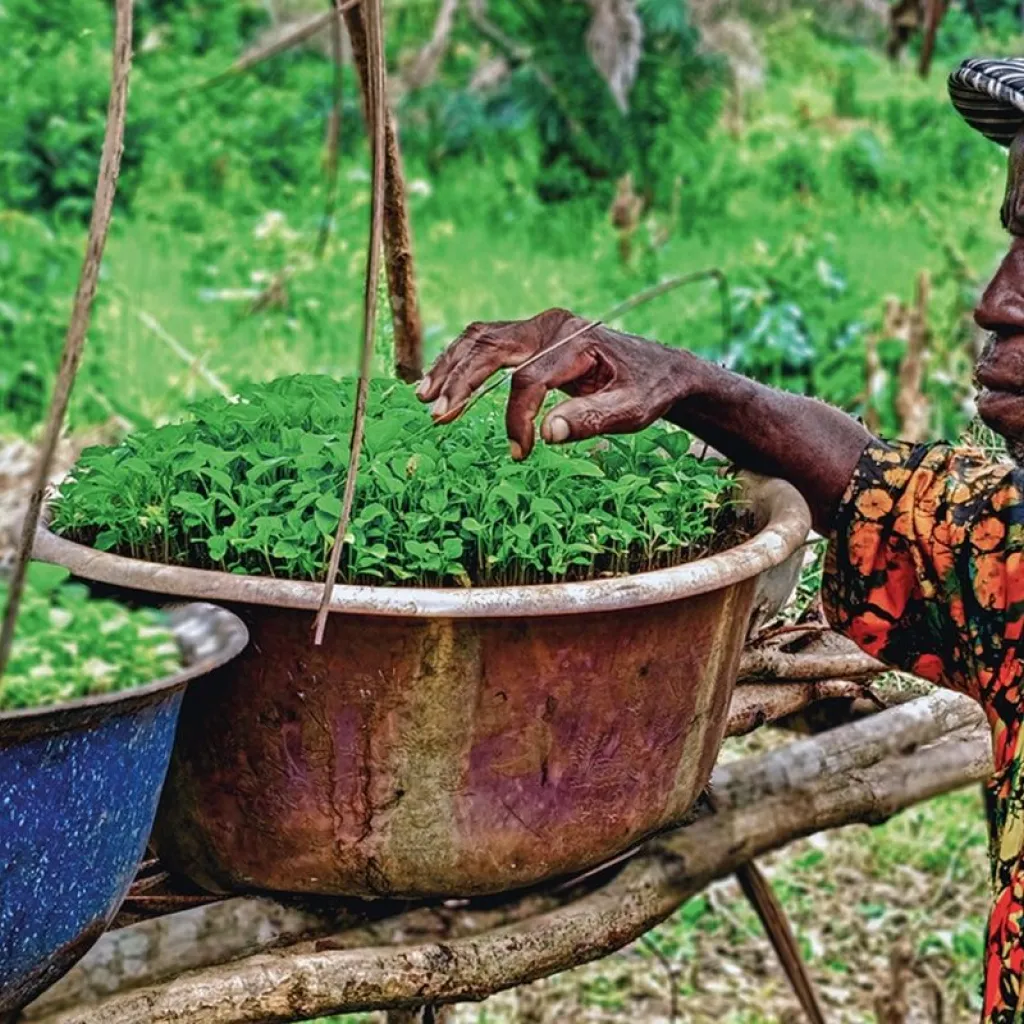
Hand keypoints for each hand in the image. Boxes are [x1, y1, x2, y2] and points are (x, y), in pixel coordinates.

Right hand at [415, 308, 689, 459]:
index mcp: (576, 339)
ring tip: (425, 397)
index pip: (529, 379)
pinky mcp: (532, 335)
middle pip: (491, 347)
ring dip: (451, 367)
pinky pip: (488, 343)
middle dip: (461, 382)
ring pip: (481, 339)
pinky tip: (441, 382)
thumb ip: (592, 419)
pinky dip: (462, 362)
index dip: (517, 418)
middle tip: (437, 415)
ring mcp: (539, 326)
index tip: (520, 452)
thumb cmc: (649, 391)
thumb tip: (547, 433)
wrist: (662, 369)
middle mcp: (551, 325)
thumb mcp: (633, 410)